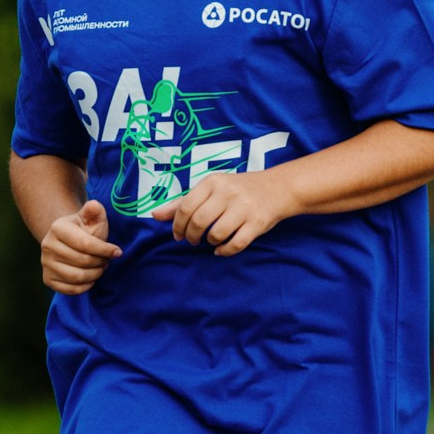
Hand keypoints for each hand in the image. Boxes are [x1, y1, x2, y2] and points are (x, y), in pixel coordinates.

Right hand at [41, 200, 120, 294]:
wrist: (66, 242)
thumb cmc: (84, 230)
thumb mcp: (91, 218)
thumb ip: (95, 210)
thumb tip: (94, 206)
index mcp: (58, 228)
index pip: (85, 244)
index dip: (105, 250)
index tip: (118, 252)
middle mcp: (47, 246)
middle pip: (82, 261)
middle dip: (101, 262)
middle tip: (107, 260)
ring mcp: (46, 264)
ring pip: (77, 277)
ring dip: (95, 274)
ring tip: (101, 268)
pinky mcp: (47, 279)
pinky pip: (70, 289)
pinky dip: (85, 286)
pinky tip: (91, 278)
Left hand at [151, 169, 295, 254]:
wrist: (278, 188)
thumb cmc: (238, 189)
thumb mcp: (211, 189)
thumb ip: (183, 202)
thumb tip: (155, 215)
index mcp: (213, 182)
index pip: (185, 207)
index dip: (177, 225)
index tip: (177, 235)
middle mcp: (228, 193)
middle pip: (198, 222)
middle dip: (191, 236)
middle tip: (193, 240)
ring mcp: (244, 208)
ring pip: (216, 234)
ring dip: (209, 242)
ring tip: (211, 240)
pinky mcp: (257, 223)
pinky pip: (235, 244)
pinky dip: (224, 251)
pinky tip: (221, 249)